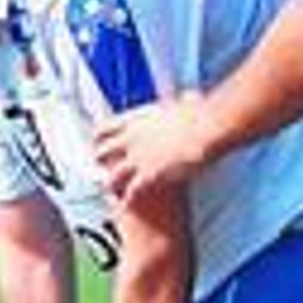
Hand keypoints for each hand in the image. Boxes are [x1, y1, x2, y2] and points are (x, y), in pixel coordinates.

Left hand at [94, 93, 212, 203]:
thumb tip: (188, 98)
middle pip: (102, 152)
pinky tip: (126, 204)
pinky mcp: (148, 176)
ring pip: (112, 177)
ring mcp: (137, 159)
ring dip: (111, 184)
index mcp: (136, 119)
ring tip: (110, 189)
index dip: (99, 136)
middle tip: (100, 166)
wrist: (204, 128)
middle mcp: (131, 139)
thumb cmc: (198, 113)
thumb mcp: (182, 102)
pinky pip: (130, 192)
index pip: (105, 127)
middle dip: (100, 161)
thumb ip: (177, 103)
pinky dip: (127, 199)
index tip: (97, 140)